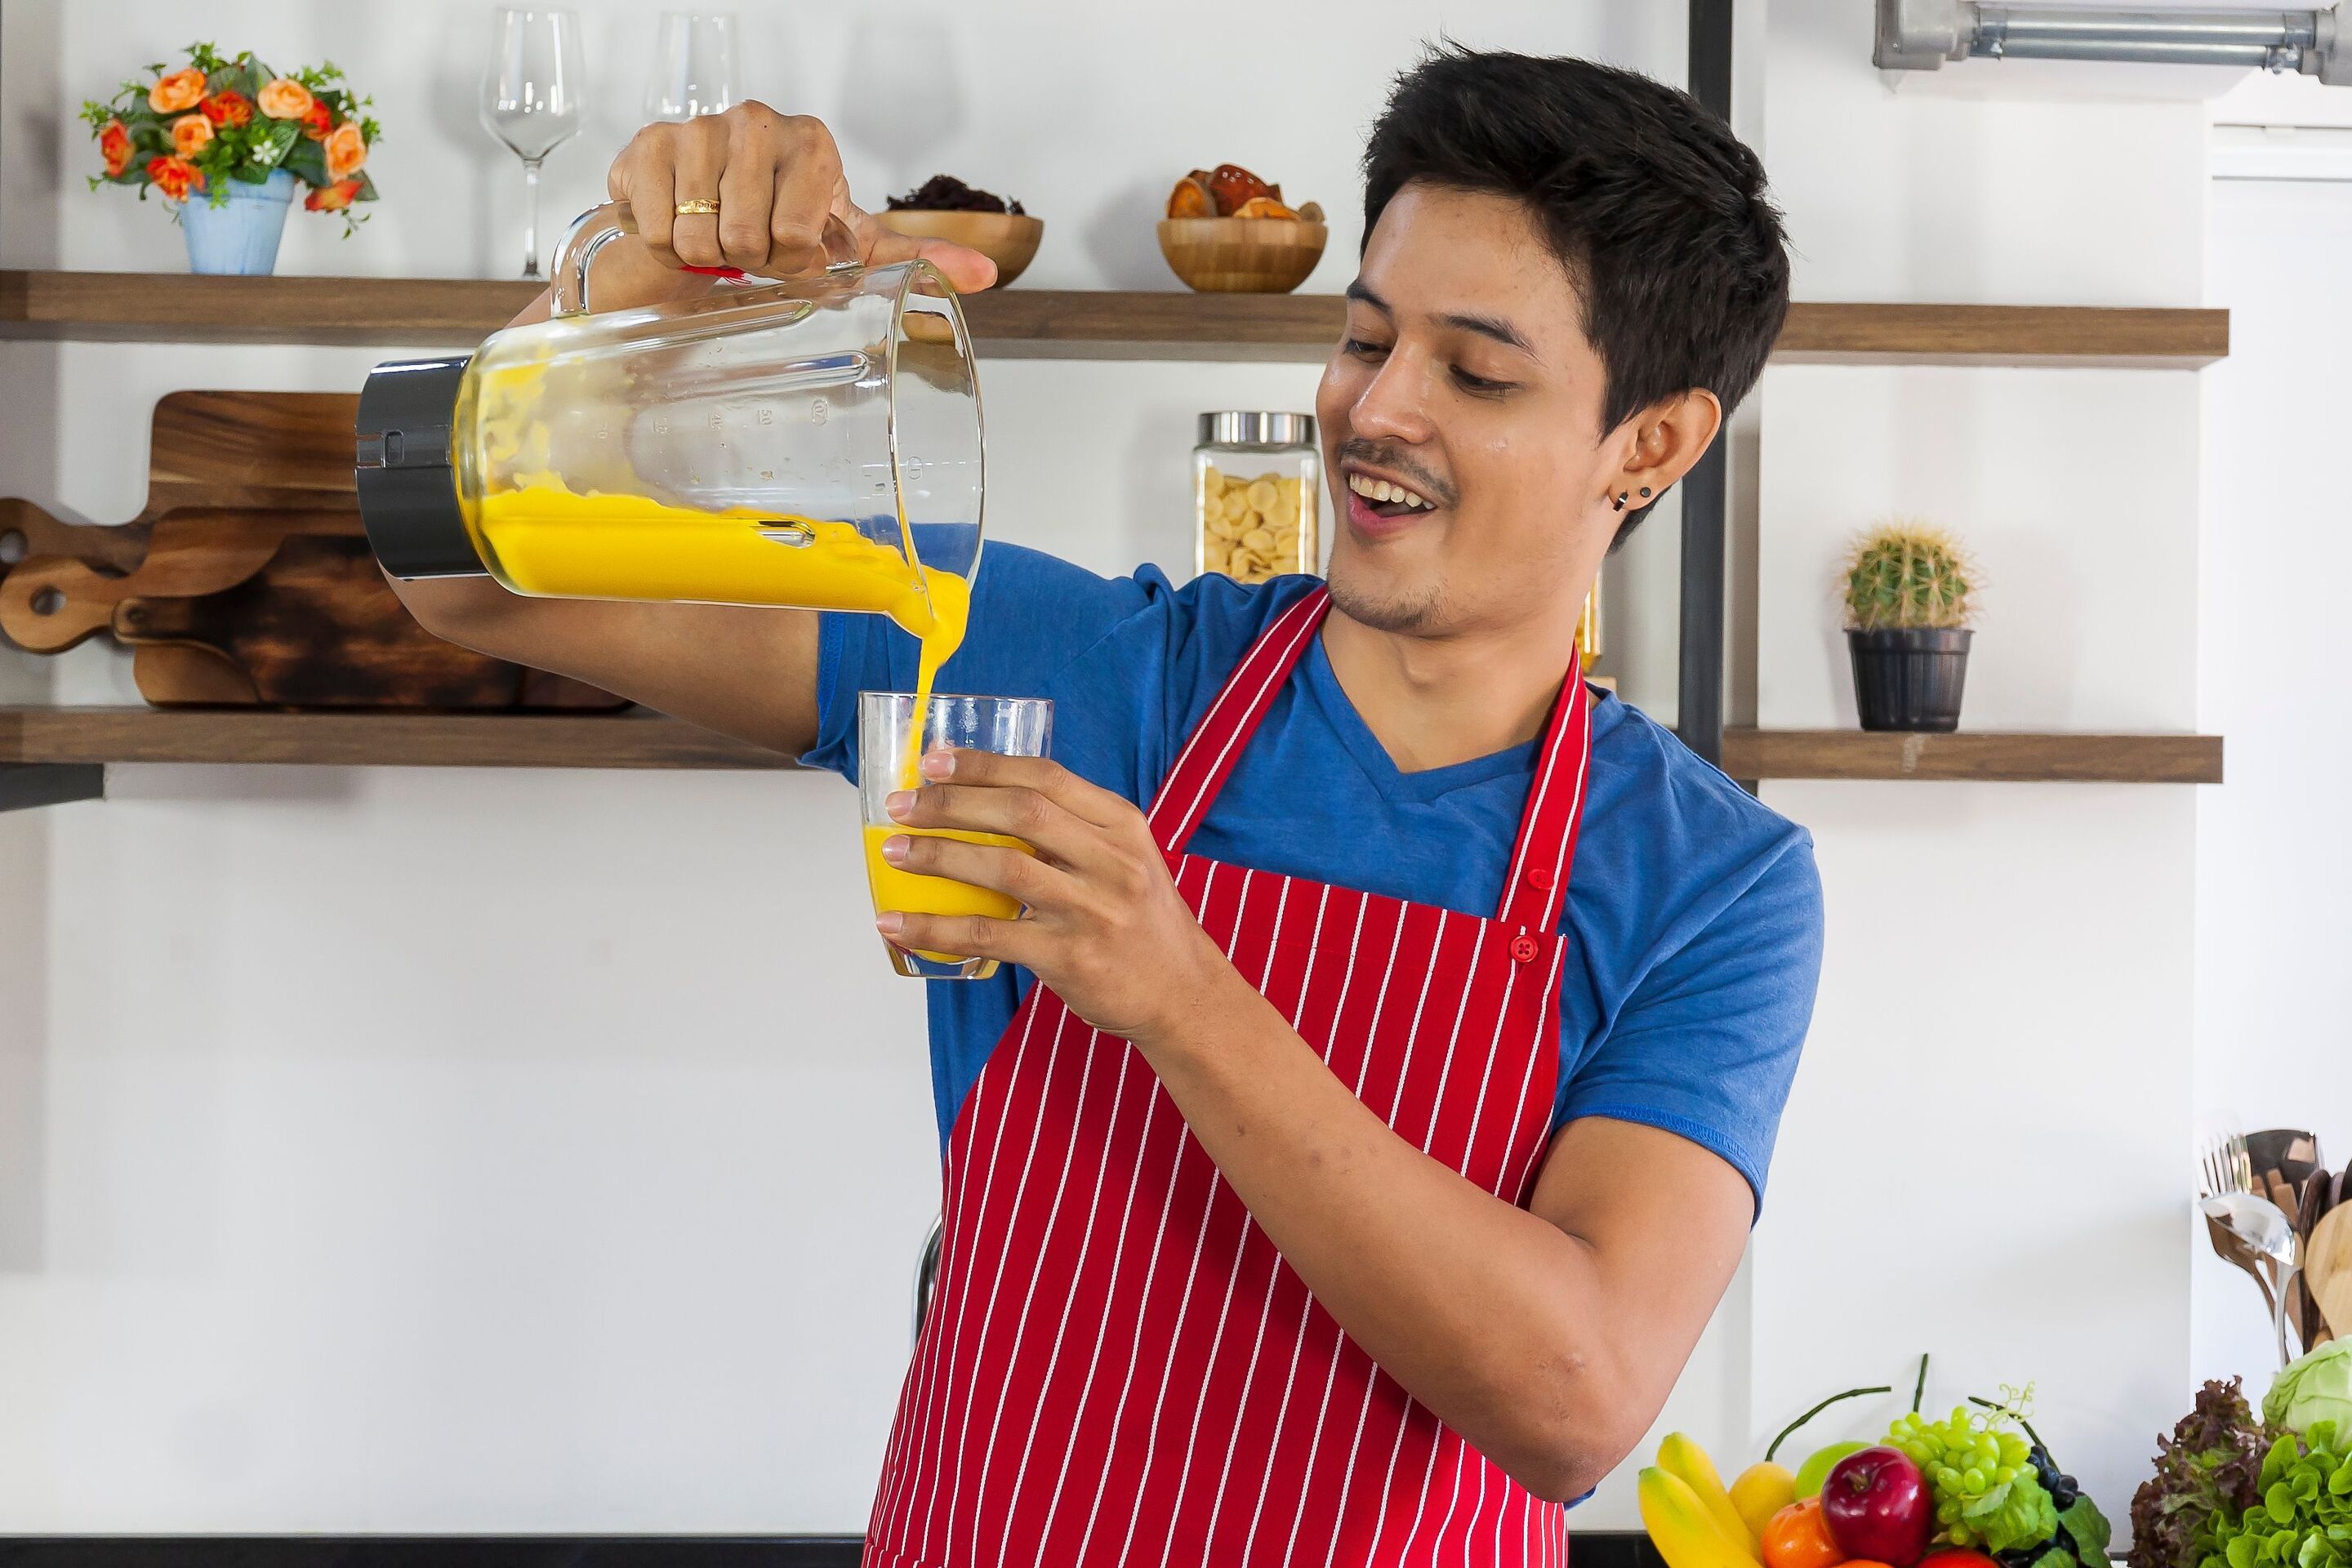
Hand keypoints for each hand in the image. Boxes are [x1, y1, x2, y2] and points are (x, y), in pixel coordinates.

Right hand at [605, 102, 997, 287]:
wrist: (701, 222)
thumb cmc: (778, 229)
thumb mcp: (850, 248)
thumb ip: (915, 261)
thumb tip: (985, 277)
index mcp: (812, 143)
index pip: (799, 237)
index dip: (791, 262)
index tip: (790, 251)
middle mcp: (756, 122)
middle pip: (746, 238)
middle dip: (746, 262)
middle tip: (749, 250)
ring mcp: (697, 129)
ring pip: (697, 236)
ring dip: (704, 258)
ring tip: (714, 239)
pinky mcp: (644, 145)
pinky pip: (652, 227)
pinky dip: (661, 246)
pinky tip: (676, 227)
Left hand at [876, 748, 1242, 1042]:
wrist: (1183, 994)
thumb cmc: (1143, 923)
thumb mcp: (1127, 860)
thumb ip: (1074, 832)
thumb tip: (987, 804)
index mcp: (1122, 826)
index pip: (1046, 777)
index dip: (984, 765)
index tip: (935, 761)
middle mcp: (1112, 861)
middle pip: (1020, 813)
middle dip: (951, 803)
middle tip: (902, 806)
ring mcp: (1092, 909)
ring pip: (1002, 867)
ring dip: (938, 855)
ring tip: (895, 852)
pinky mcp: (1069, 957)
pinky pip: (988, 934)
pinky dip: (936, 926)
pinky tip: (898, 922)